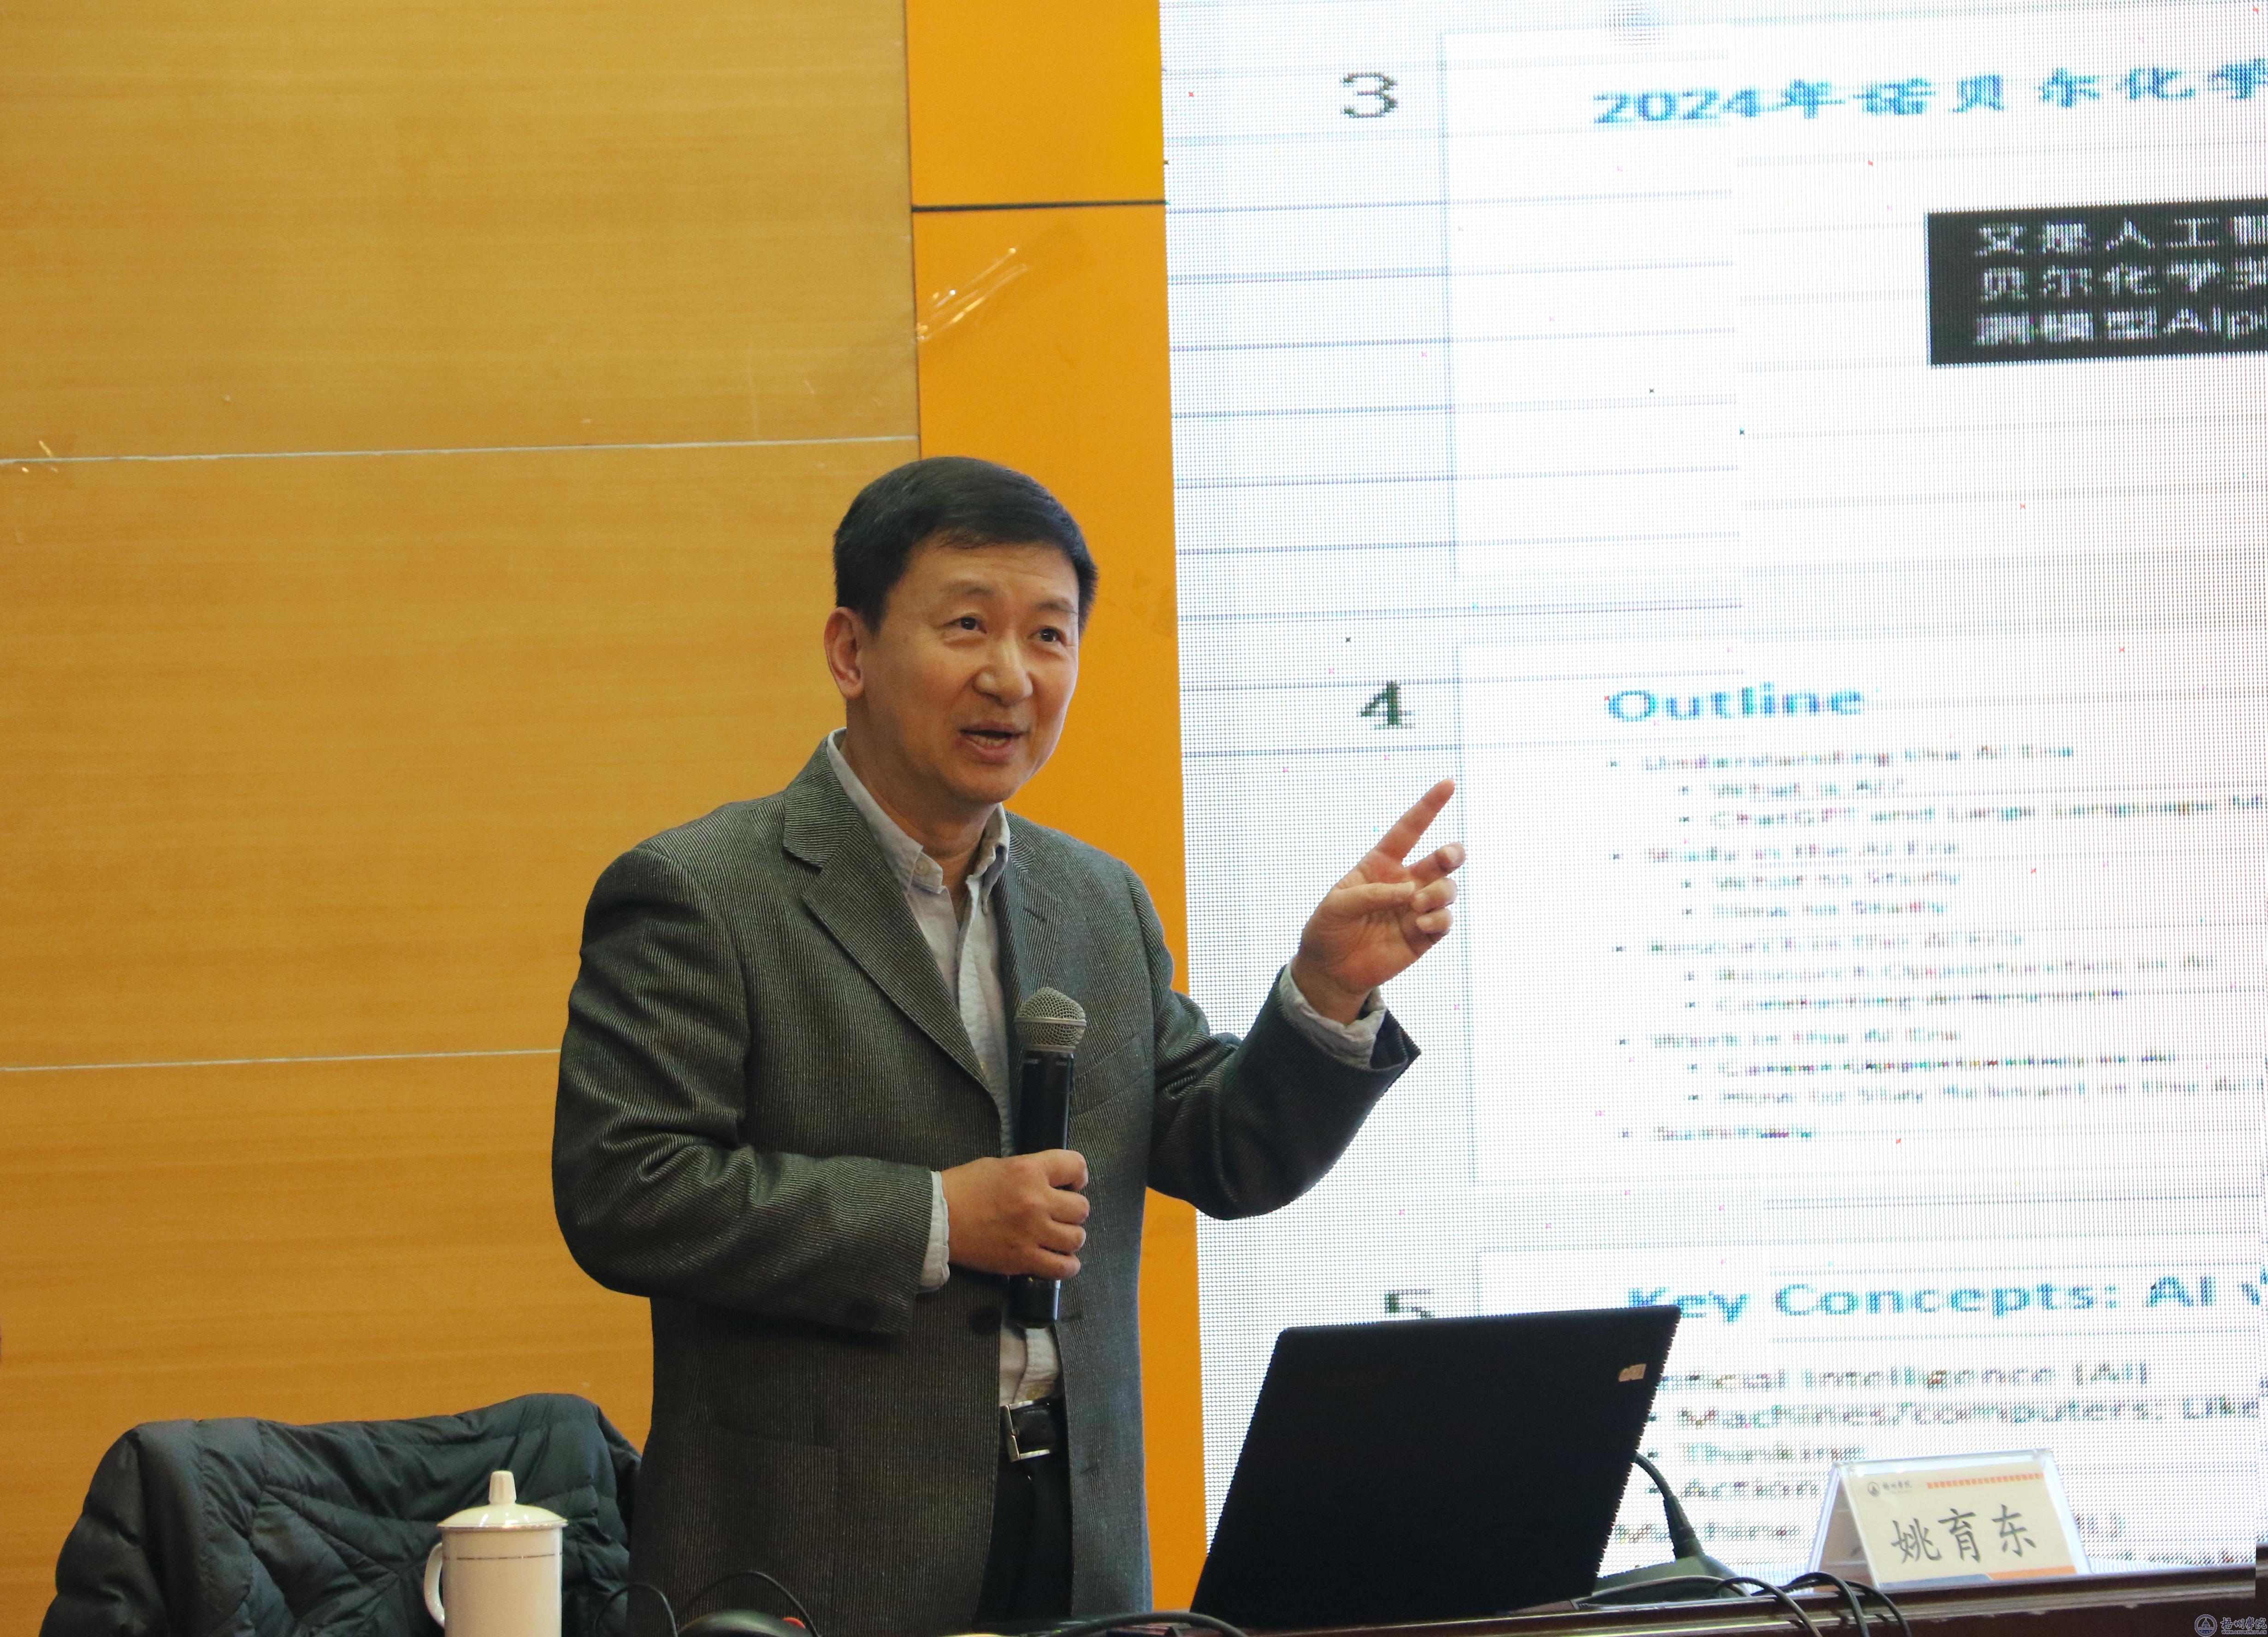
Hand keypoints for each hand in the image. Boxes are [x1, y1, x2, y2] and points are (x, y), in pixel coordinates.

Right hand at [941, 1150, 1090, 1278]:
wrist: (936, 1219)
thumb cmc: (964, 1187)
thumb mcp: (1000, 1165)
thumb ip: (1029, 1172)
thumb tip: (1052, 1183)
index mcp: (1029, 1171)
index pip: (1076, 1165)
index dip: (1078, 1175)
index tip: (1072, 1184)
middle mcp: (1037, 1201)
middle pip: (1081, 1207)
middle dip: (1072, 1210)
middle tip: (1059, 1213)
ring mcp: (1032, 1232)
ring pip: (1077, 1238)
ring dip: (1070, 1237)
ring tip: (1057, 1236)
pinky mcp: (1024, 1259)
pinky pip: (1063, 1267)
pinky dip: (1067, 1265)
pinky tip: (1060, 1259)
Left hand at [1289, 779, 1463, 1022]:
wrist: (1330, 971)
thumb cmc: (1328, 930)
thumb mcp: (1336, 906)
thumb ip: (1372, 893)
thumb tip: (1410, 892)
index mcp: (1380, 865)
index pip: (1409, 829)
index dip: (1429, 806)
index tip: (1448, 784)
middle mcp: (1404, 882)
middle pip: (1441, 859)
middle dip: (1451, 853)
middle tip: (1446, 857)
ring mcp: (1417, 908)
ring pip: (1447, 889)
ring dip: (1438, 892)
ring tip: (1416, 905)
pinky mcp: (1424, 935)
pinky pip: (1445, 920)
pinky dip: (1438, 918)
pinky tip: (1420, 924)